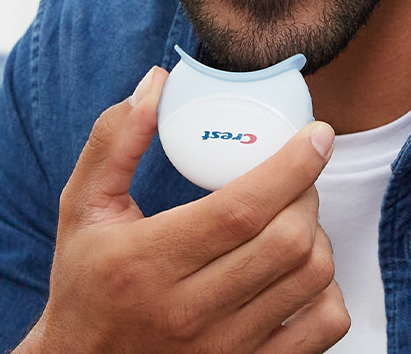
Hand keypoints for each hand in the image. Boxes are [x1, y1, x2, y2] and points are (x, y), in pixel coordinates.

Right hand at [15, 66, 349, 353]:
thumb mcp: (82, 207)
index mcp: (145, 262)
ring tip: (296, 217)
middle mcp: (186, 311)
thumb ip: (114, 141)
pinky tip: (301, 271)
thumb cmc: (86, 281)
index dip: (290, 167)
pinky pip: (323, 327)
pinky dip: (328, 291)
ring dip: (319, 237)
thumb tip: (156, 83)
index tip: (316, 136)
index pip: (240, 210)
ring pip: (312, 280)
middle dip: (308, 194)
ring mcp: (222, 349)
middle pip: (286, 243)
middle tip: (299, 174)